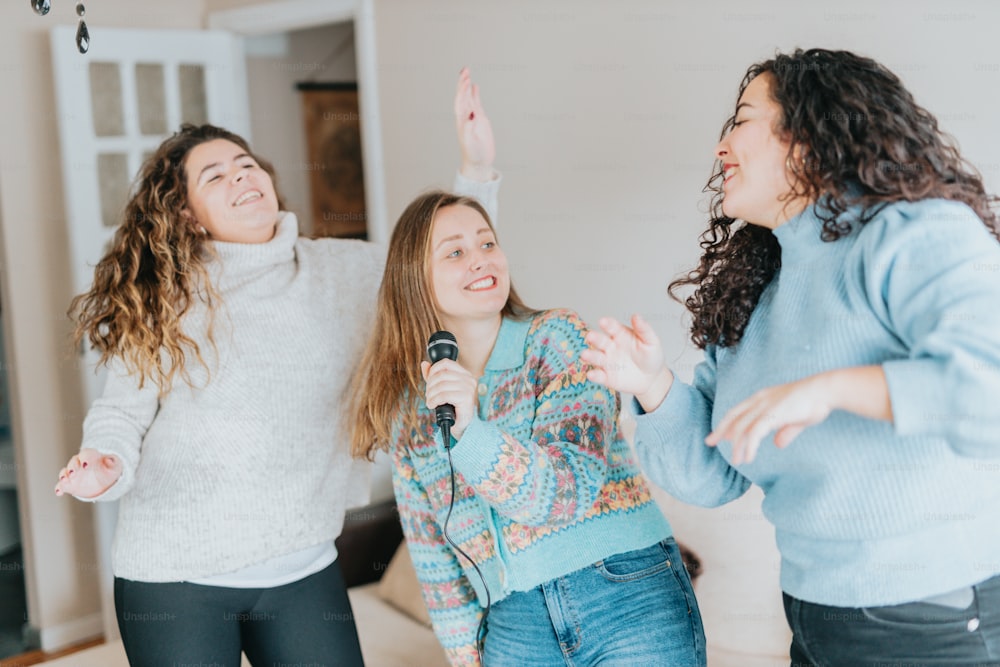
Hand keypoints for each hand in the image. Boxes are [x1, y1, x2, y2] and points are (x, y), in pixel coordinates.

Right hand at [54, 448, 121, 498]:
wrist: (104, 481)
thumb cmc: (109, 470)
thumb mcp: (114, 466)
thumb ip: (112, 462)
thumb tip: (109, 459)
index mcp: (90, 456)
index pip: (86, 454)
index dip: (85, 458)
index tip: (86, 465)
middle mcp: (79, 463)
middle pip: (73, 462)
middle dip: (72, 467)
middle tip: (73, 473)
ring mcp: (72, 473)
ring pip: (65, 472)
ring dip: (63, 476)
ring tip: (64, 480)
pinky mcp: (69, 484)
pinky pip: (61, 485)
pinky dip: (59, 488)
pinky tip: (59, 492)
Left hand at [422, 359, 477, 440]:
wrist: (462, 425)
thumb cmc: (453, 407)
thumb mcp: (442, 389)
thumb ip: (433, 376)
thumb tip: (424, 364)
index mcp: (465, 374)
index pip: (446, 363)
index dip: (433, 370)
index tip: (428, 381)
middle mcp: (469, 379)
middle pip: (442, 374)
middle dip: (430, 385)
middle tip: (428, 395)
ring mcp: (469, 388)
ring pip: (442, 385)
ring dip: (431, 394)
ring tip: (430, 401)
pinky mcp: (467, 399)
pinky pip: (444, 395)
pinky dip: (434, 400)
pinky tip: (432, 405)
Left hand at [454, 66, 495, 181]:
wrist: (479, 162)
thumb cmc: (474, 154)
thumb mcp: (470, 143)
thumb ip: (469, 130)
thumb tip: (471, 116)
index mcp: (462, 121)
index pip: (461, 102)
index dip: (463, 91)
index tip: (467, 81)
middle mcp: (466, 117)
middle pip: (463, 96)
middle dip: (463, 83)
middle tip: (465, 70)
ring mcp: (473, 117)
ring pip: (468, 98)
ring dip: (467, 86)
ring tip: (467, 73)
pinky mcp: (480, 120)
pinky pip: (476, 104)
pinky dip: (474, 94)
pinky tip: (474, 86)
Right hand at [581, 314, 672, 411]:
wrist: (652, 378)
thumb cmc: (650, 356)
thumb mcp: (651, 341)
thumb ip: (644, 329)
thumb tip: (636, 316)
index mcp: (620, 335)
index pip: (612, 327)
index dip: (607, 324)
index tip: (603, 321)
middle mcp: (610, 347)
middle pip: (600, 341)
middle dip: (594, 338)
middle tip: (590, 336)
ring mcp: (607, 362)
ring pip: (596, 357)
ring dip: (590, 356)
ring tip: (585, 355)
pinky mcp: (607, 377)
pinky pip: (599, 376)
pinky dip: (594, 375)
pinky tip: (591, 374)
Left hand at [706, 375, 834, 464]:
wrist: (825, 390)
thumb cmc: (814, 401)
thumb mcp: (796, 418)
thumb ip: (785, 431)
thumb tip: (778, 444)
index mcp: (763, 397)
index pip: (739, 410)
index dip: (728, 422)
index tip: (722, 434)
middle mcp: (760, 400)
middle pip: (734, 417)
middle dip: (721, 431)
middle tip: (709, 442)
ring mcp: (765, 407)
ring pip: (742, 429)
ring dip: (738, 446)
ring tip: (737, 460)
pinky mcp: (772, 414)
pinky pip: (754, 434)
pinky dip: (749, 447)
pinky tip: (748, 457)